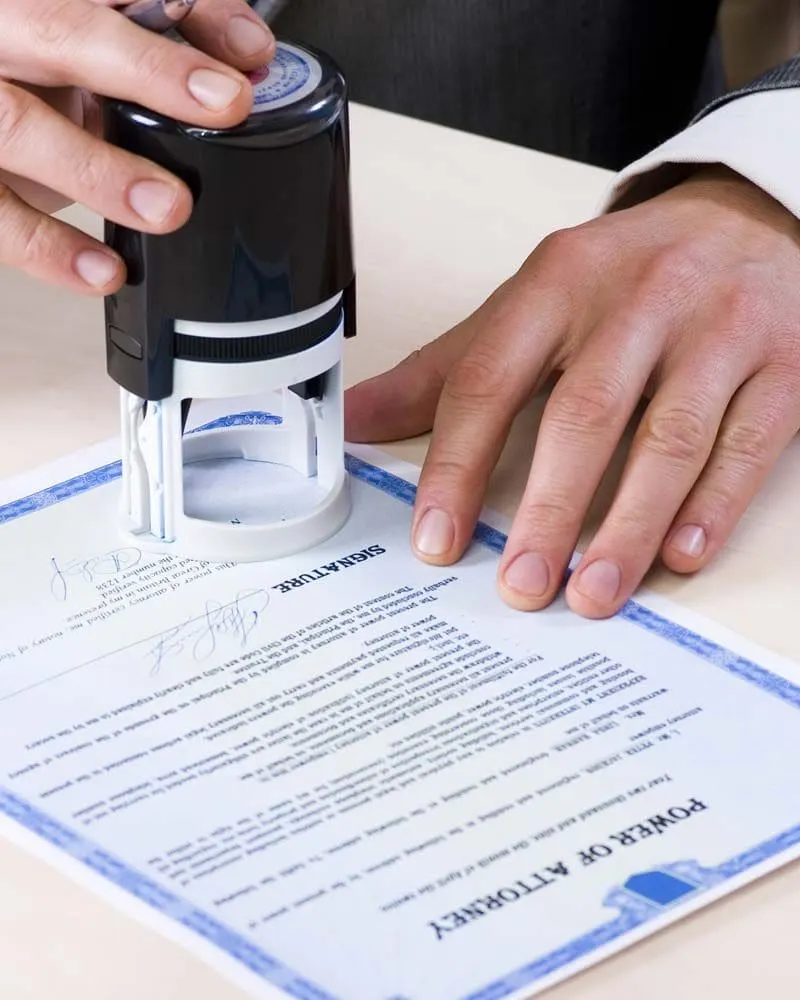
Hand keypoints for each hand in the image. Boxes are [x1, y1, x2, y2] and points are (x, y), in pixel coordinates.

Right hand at [0, 0, 274, 292]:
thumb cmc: (41, 73)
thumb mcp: (102, 44)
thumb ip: (178, 31)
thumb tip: (249, 49)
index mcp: (36, 0)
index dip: (174, 20)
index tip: (238, 62)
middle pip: (56, 31)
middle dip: (144, 68)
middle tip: (225, 106)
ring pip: (15, 126)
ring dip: (96, 171)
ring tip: (167, 209)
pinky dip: (49, 248)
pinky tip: (105, 270)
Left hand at [345, 167, 799, 617]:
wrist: (749, 216)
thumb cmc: (624, 275)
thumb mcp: (531, 302)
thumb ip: (447, 368)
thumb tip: (355, 422)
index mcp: (557, 283)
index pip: (490, 379)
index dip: (456, 464)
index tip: (436, 539)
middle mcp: (637, 301)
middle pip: (583, 415)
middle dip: (548, 510)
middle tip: (520, 585)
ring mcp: (718, 332)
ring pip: (670, 440)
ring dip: (627, 527)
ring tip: (592, 594)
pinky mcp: (783, 364)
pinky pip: (747, 443)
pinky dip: (712, 507)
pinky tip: (679, 557)